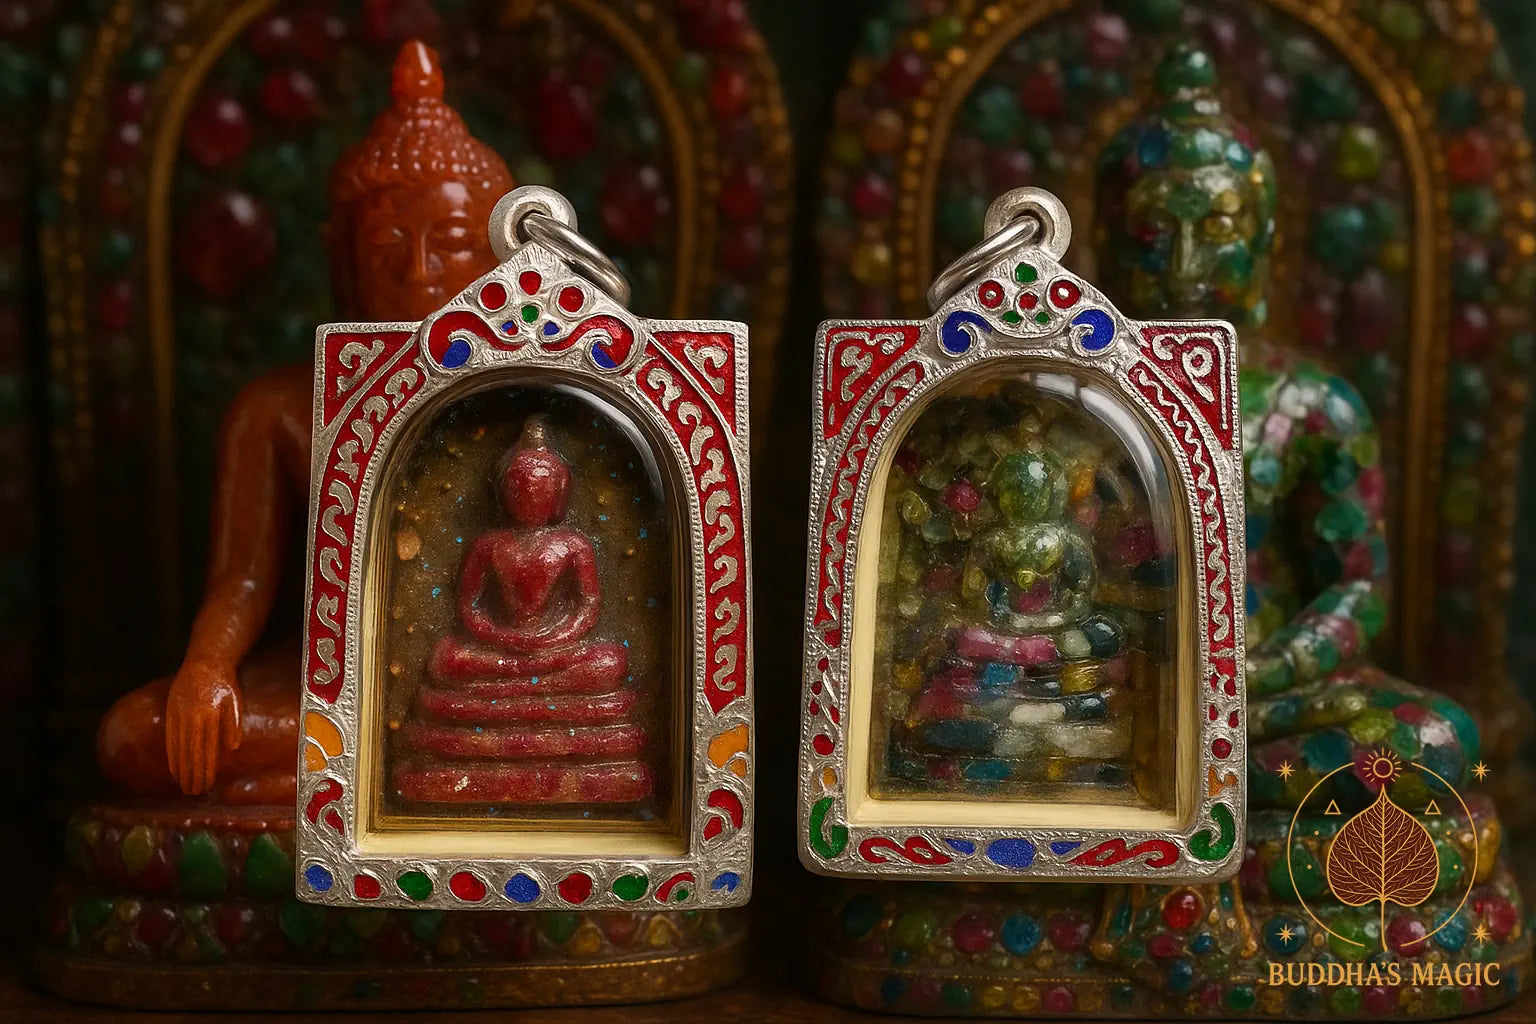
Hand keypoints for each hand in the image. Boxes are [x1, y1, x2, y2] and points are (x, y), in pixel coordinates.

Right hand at [164, 659, 242, 794]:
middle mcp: (191, 717)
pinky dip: (172, 756)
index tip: (207, 785)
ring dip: (181, 770)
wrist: (204, 663)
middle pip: (191, 752)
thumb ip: (233, 725)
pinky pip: (170, 739)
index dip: (206, 769)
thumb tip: (231, 749)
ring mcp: (179, 715)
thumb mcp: (234, 701)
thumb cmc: (224, 684)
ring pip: (179, 748)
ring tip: (184, 786)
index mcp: (209, 715)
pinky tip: (173, 769)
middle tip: (194, 793)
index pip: (207, 749)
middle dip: (192, 775)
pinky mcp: (171, 713)